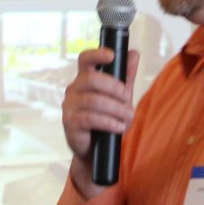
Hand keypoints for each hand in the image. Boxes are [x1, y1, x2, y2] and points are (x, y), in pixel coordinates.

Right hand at [61, 47, 139, 195]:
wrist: (96, 151)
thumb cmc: (107, 120)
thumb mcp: (120, 97)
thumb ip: (126, 76)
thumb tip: (134, 53)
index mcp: (84, 79)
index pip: (85, 59)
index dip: (96, 54)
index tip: (112, 56)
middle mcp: (73, 89)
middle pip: (90, 79)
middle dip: (114, 87)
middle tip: (128, 98)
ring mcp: (69, 106)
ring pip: (93, 100)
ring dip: (115, 108)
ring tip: (128, 117)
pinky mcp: (70, 122)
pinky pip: (91, 118)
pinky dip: (110, 122)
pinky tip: (120, 127)